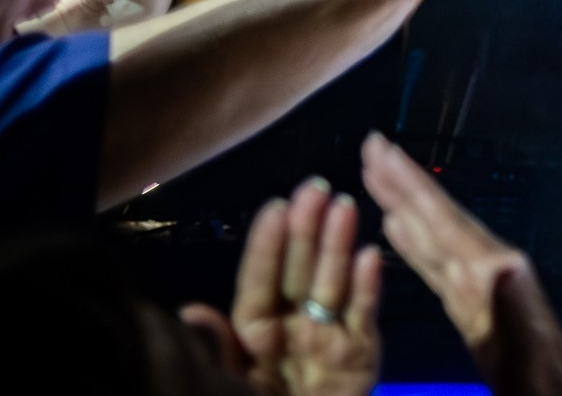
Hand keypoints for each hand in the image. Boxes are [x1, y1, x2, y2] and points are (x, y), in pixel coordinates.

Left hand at [180, 179, 382, 395]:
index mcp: (254, 332)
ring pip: (333, 282)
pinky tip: (371, 256)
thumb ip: (215, 352)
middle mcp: (292, 325)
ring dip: (339, 244)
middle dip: (308, 228)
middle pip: (300, 270)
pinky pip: (364, 316)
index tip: (276, 205)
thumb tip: (190, 312)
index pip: (260, 279)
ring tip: (344, 205)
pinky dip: (369, 287)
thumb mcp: (224, 387)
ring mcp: (329, 336)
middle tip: (316, 187)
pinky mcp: (360, 355)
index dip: (267, 243)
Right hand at [362, 133, 561, 394]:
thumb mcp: (527, 349)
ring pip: (432, 235)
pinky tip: (396, 229)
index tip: (381, 147)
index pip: (442, 219)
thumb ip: (514, 308)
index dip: (410, 184)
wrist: (558, 394)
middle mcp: (484, 265)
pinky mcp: (469, 304)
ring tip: (375, 176)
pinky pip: (434, 264)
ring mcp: (476, 283)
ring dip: (403, 205)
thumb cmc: (541, 379)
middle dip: (403, 182)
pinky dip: (413, 243)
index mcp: (491, 270)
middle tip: (371, 144)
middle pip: (435, 216)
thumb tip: (501, 266)